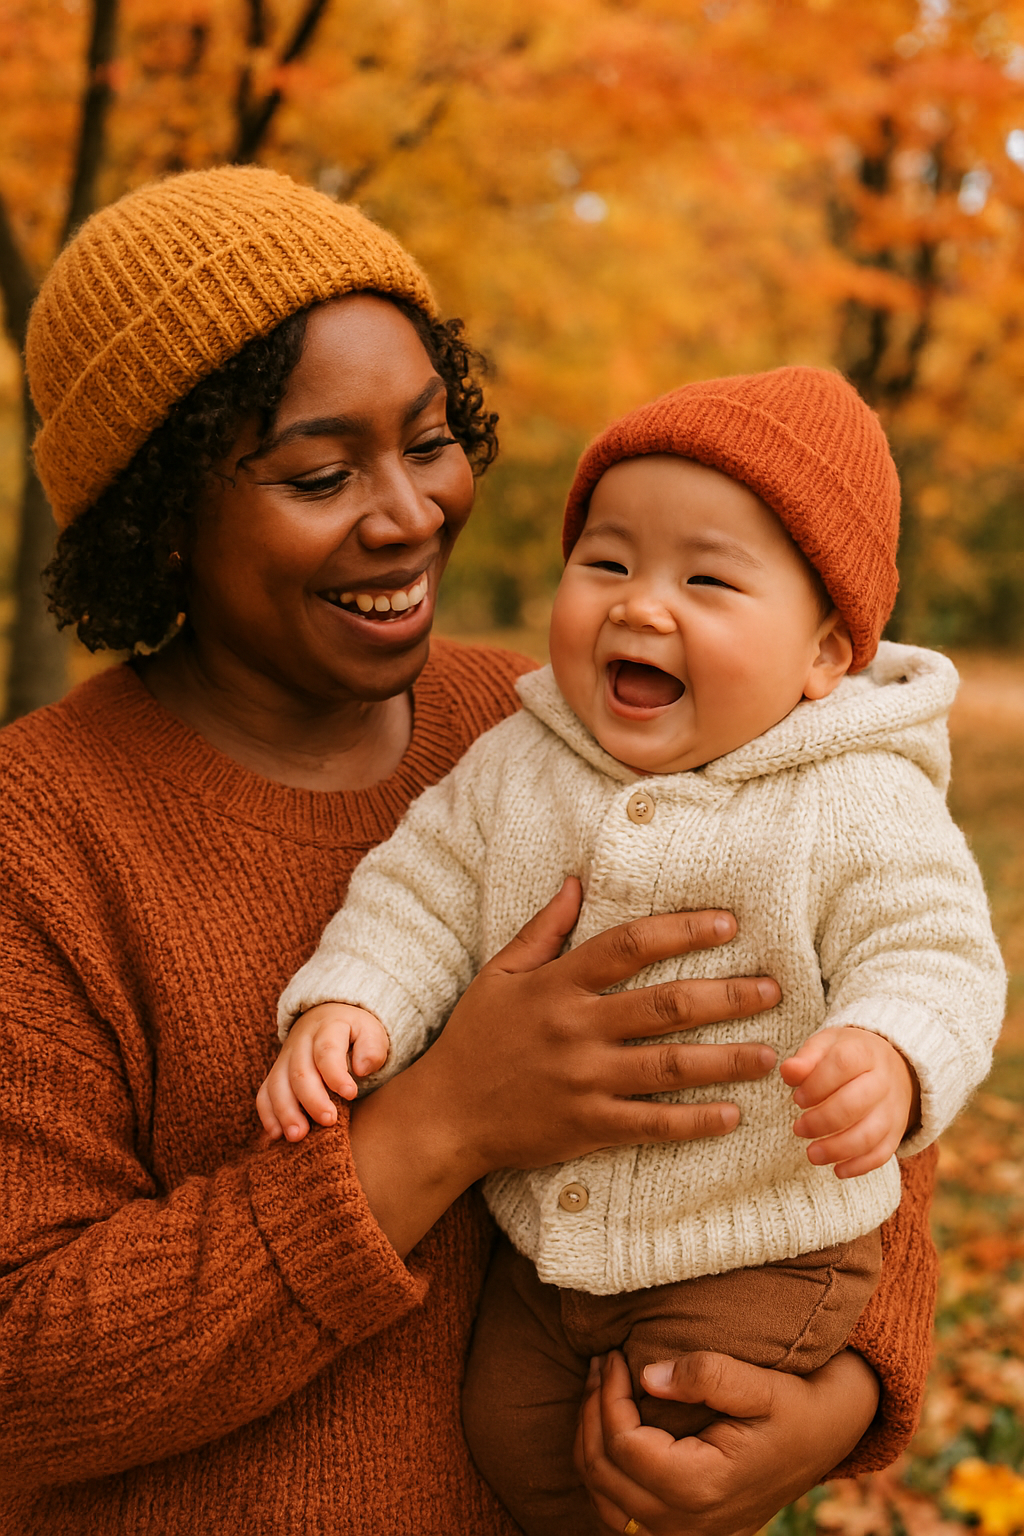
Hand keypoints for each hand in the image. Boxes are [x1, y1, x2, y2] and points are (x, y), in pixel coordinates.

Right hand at [256, 1003, 389, 1141]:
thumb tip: (361, 1069)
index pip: (327, 1051)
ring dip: (286, 1112)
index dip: (336, 1074)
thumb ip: (372, 1048)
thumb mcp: (371, 1032)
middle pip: (300, 1072)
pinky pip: (265, 1094)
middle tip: (329, 1121)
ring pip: (277, 1084)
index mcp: (327, 1028)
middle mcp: (301, 1043)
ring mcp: (285, 1058)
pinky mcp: (276, 1074)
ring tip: (298, 1135)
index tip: (351, 1094)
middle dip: (312, 1100)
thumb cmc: (354, 1032)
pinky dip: (268, 1114)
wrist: (326, 1017)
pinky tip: (277, 1134)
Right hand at [350, 878, 779, 1255]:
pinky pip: (651, 1125)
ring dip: (725, 1060)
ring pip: (669, 1066)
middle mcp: (575, 1028)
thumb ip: (542, 930)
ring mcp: (583, 1080)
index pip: (629, 947)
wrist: (444, 1116)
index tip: (728, 924)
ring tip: (770, 1055)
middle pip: (665, 1006)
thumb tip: (576, 882)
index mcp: (557, 985)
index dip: (681, 931)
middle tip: (772, 989)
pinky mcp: (586, 1126)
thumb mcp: (499, 975)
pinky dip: (694, 1122)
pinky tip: (732, 1115)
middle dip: (725, 996)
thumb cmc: (474, 1039)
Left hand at [575, 1347, 878, 1535]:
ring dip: (591, 1445)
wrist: (828, 1436)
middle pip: (606, 1475)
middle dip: (591, 1413)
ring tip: (598, 1393)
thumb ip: (706, 1375)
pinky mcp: (687, 1528)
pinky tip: (612, 1429)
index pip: (624, 1446)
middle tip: (600, 1365)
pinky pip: (624, 1511)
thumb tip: (647, 1376)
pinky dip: (607, 1472)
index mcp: (704, 1486)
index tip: (613, 1355)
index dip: (608, 1396)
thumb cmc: (797, 1406)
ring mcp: (687, 1533)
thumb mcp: (761, 1383)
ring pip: (606, 1501)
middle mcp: (689, 1523)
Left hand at [780, 1026, 918, 1177]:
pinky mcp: (896, 1131)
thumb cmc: (848, 1056)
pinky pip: (882, 1153)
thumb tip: (789, 1071)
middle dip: (821, 1121)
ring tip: (812, 1154)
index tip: (798, 1099)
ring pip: (869, 1134)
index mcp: (864, 1053)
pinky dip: (859, 1166)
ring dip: (838, 1149)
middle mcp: (883, 1080)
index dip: (817, 1084)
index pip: (842, 1065)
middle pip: (855, 1104)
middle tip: (798, 1128)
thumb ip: (807, 1058)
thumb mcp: (827, 1046)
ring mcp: (893, 1108)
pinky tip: (837, 1170)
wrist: (891, 1065)